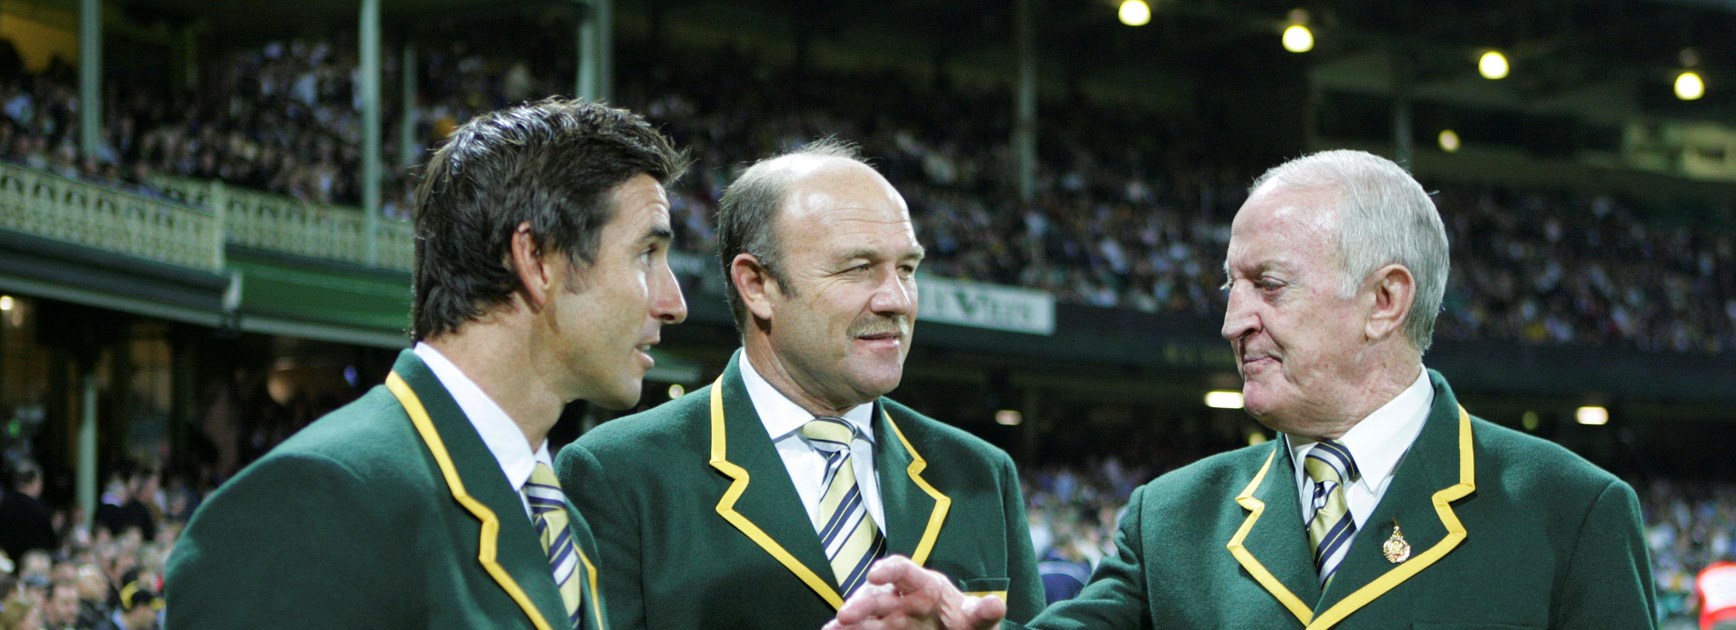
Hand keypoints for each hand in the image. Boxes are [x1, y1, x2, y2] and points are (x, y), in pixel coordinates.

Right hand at [823, 556, 1005, 629]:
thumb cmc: (967, 623)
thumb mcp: (979, 621)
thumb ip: (984, 613)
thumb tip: (996, 604)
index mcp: (925, 585)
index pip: (903, 570)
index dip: (888, 569)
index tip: (875, 575)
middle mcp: (902, 598)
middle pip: (877, 595)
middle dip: (860, 603)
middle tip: (845, 614)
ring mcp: (890, 618)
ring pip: (863, 615)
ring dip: (847, 620)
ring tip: (831, 628)